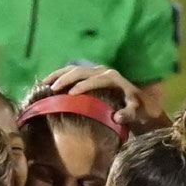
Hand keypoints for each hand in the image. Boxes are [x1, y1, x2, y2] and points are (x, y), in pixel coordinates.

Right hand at [40, 64, 169, 130]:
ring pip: (74, 68)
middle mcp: (103, 71)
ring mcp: (96, 71)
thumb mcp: (136, 112)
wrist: (141, 100)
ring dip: (59, 75)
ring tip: (44, 84)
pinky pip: (73, 71)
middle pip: (80, 71)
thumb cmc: (138, 108)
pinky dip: (60, 75)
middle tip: (51, 89)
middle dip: (65, 79)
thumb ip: (128, 114)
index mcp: (112, 78)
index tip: (70, 94)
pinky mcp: (91, 74)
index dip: (83, 86)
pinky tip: (49, 82)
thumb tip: (118, 117)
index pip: (95, 80)